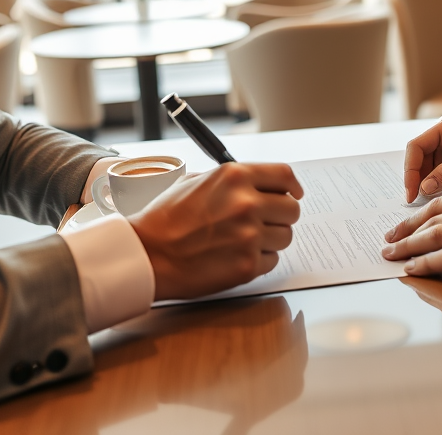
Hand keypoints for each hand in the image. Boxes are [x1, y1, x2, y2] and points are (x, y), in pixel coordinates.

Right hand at [129, 162, 302, 300]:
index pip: (285, 175)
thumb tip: (262, 184)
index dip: (292, 186)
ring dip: (270, 240)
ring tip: (241, 241)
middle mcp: (247, 203)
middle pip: (291, 209)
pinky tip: (234, 257)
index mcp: (235, 177)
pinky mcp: (247, 266)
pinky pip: (272, 261)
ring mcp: (249, 236)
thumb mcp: (198, 181)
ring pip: (285, 237)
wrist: (147, 254)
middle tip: (262, 222)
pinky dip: (258, 261)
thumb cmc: (165, 219)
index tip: (293, 194)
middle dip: (280, 216)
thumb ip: (234, 181)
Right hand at [403, 114, 441, 202]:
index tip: (412, 191)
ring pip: (422, 172)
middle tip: (414, 202)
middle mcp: (441, 138)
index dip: (411, 168)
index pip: (417, 146)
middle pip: (416, 159)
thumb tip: (424, 187)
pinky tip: (433, 202)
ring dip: (421, 187)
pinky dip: (430, 191)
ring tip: (423, 205)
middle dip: (414, 180)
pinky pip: (432, 180)